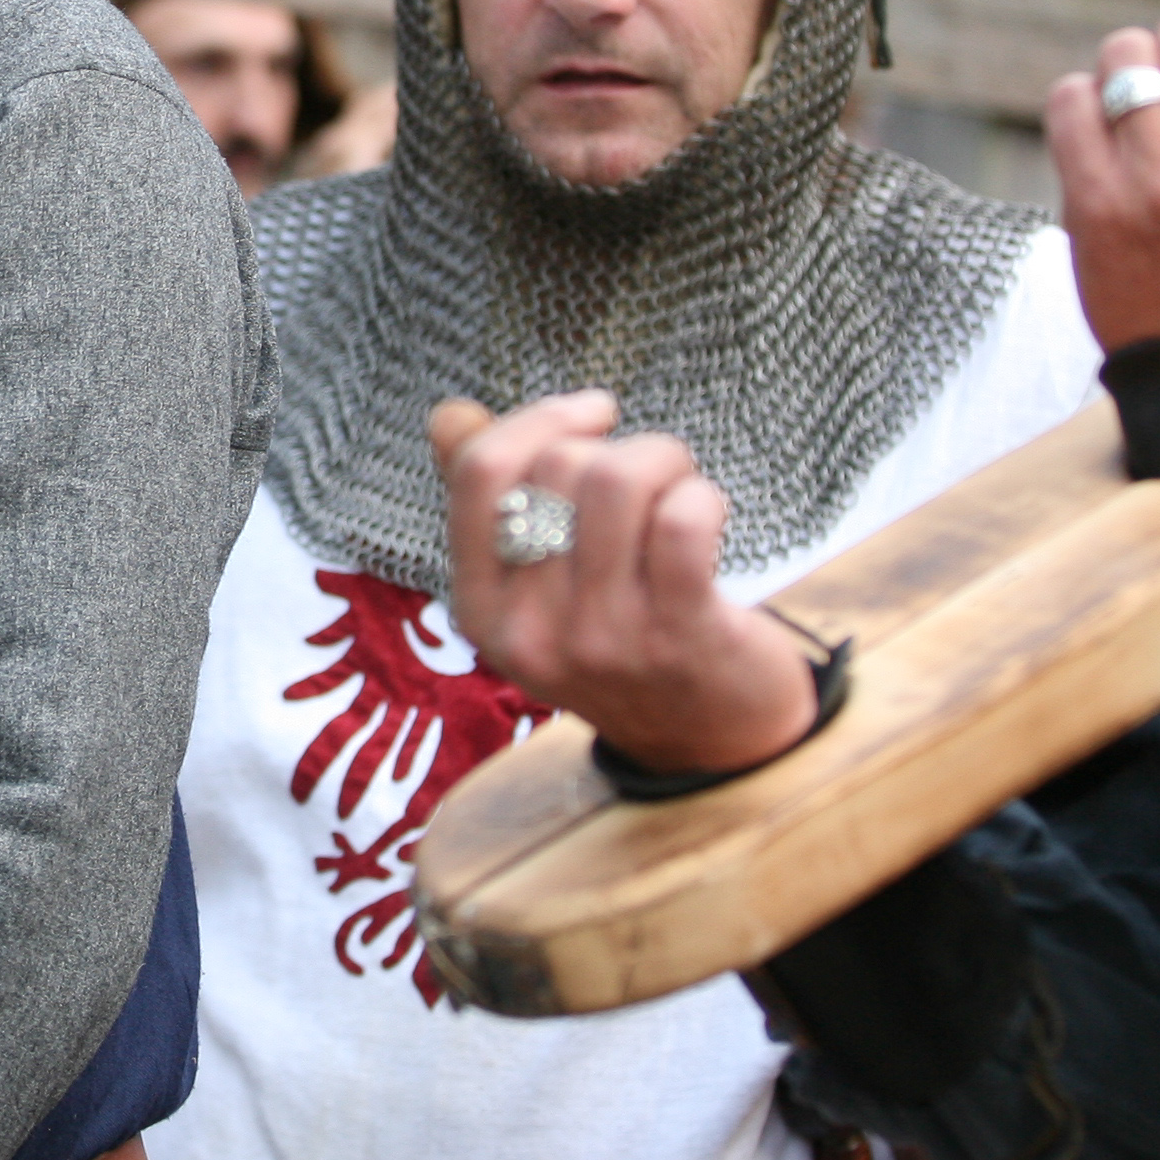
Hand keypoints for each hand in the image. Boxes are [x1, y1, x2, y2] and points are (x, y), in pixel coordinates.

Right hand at [429, 395, 819, 776]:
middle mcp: (532, 631)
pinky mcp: (680, 637)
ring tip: (680, 487)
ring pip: (617, 481)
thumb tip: (450, 415)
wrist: (705, 744)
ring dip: (665, 460)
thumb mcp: (535, 588)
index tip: (593, 414)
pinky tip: (709, 517)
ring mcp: (605, 639)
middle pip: (559, 467)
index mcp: (480, 610)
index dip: (540, 419)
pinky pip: (682, 519)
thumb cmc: (619, 639)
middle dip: (617, 446)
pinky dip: (703, 497)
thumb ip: (489, 501)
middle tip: (650, 476)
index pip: (480, 473)